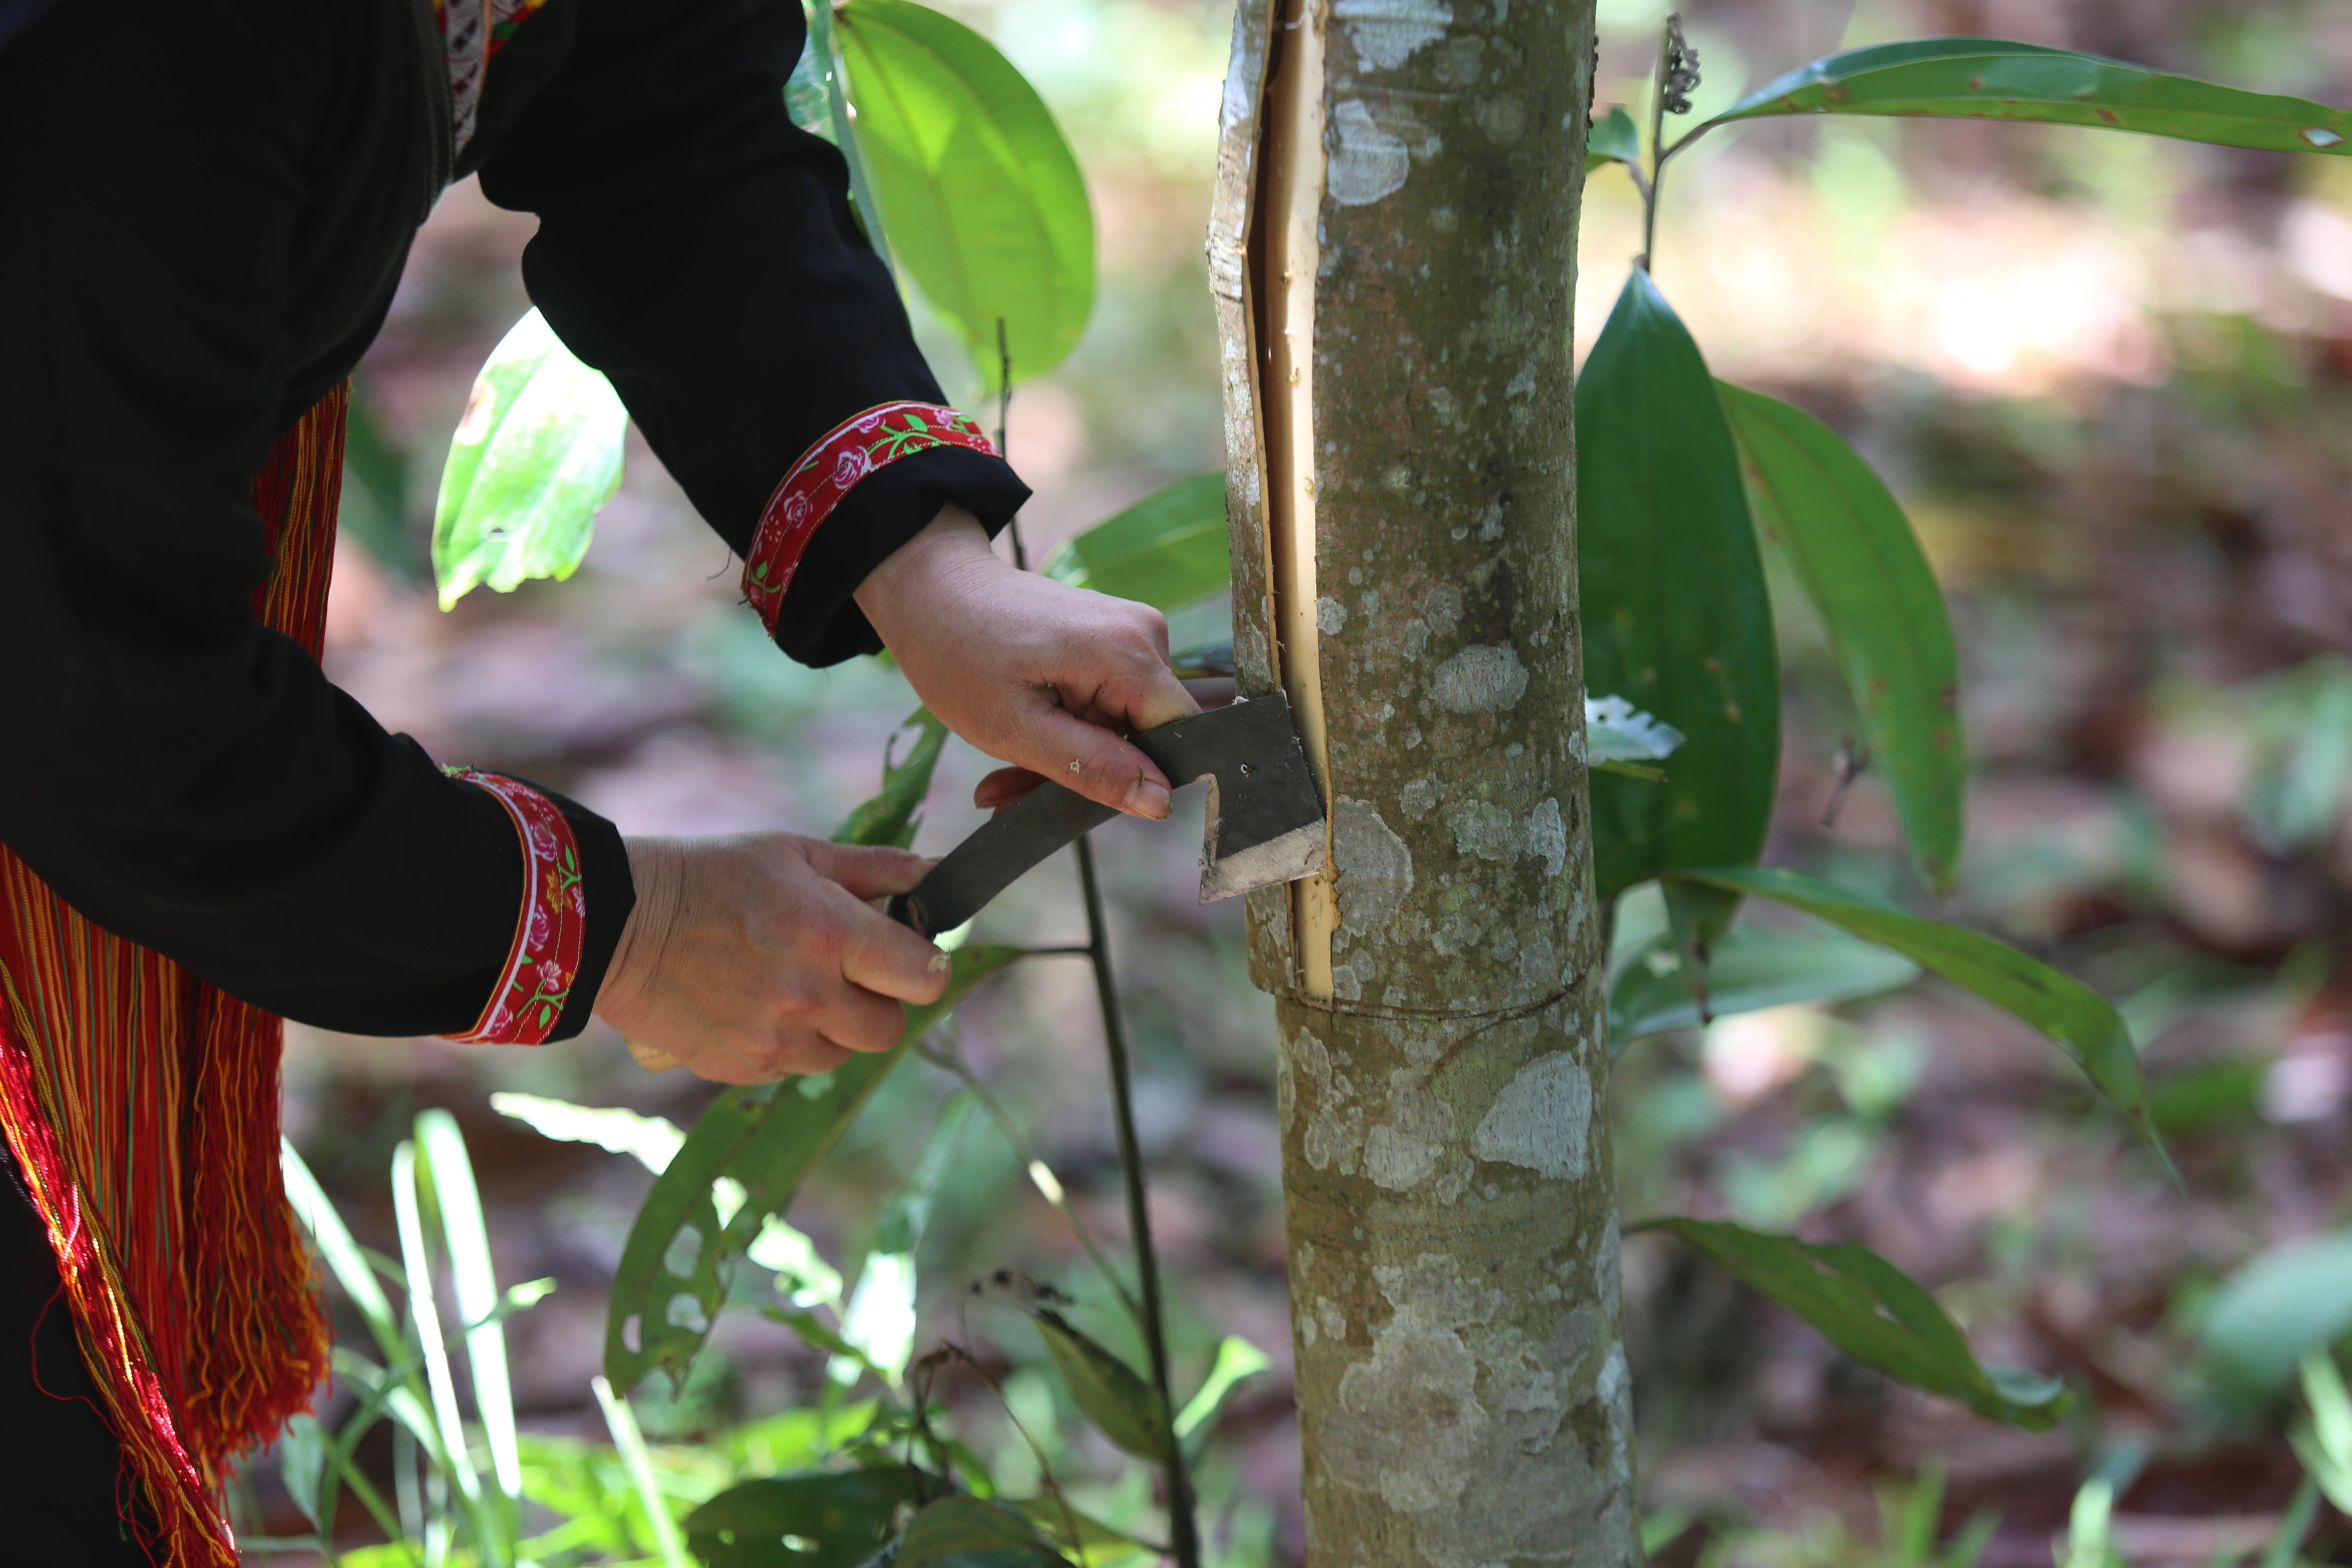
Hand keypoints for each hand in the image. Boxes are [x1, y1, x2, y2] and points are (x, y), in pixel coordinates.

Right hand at [593, 834, 948, 1083]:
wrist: (618, 923)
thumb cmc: (711, 875)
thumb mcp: (794, 854)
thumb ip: (875, 868)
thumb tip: (939, 872)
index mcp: (832, 935)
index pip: (924, 977)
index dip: (925, 968)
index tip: (910, 957)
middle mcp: (811, 995)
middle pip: (888, 1028)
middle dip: (877, 1002)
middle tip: (844, 972)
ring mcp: (774, 1038)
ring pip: (840, 1054)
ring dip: (830, 1027)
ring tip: (788, 985)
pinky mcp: (741, 1067)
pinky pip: (791, 1068)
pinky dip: (786, 1044)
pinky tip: (753, 1004)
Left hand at [855, 507, 1199, 817]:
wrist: (930, 590)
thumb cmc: (958, 653)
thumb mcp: (1015, 729)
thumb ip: (1092, 767)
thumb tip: (1160, 803)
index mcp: (1128, 651)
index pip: (1183, 736)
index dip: (1143, 777)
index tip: (1079, 792)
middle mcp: (1145, 634)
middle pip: (1151, 735)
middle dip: (1091, 772)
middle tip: (1012, 792)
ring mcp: (1131, 632)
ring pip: (1126, 727)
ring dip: (1071, 756)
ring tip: (1006, 768)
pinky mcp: (1114, 638)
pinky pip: (1110, 704)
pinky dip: (1069, 730)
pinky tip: (1023, 736)